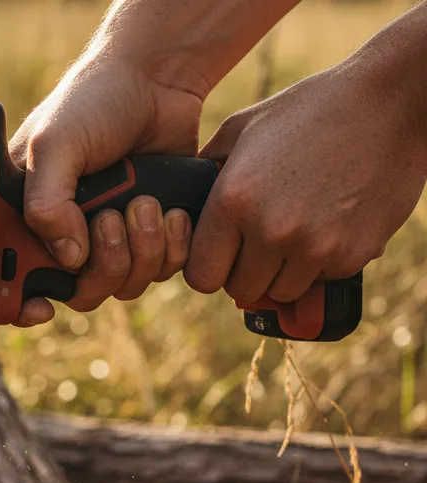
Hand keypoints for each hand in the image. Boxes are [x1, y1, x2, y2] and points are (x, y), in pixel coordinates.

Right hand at [11, 54, 204, 325]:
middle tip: (111, 219)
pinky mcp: (150, 238)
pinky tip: (171, 211)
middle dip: (104, 267)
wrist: (155, 81)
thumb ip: (46, 204)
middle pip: (81, 296)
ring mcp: (110, 241)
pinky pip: (162, 273)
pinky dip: (171, 248)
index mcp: (28, 221)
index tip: (42, 307)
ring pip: (124, 287)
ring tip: (145, 202)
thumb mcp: (53, 145)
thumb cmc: (92, 103)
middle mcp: (66, 238)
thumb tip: (69, 259)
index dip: (24, 305)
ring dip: (142, 252)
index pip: (16, 282)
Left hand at [186, 58, 426, 304]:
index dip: (210, 269)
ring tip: (295, 234)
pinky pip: (321, 280)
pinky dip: (322, 263)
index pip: (201, 276)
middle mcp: (270, 230)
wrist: (393, 100)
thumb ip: (207, 170)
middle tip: (260, 246)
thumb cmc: (311, 110)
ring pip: (281, 292)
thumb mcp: (244, 128)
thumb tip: (180, 204)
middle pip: (240, 290)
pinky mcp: (351, 254)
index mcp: (234, 201)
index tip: (222, 255)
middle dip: (246, 273)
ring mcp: (313, 247)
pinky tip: (329, 224)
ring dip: (283, 272)